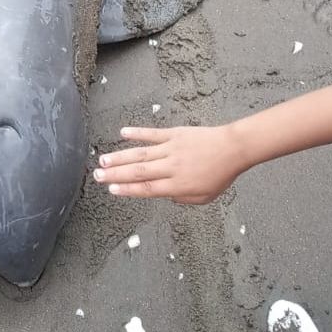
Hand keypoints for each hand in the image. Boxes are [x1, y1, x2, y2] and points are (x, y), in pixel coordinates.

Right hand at [92, 125, 246, 203]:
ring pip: (141, 154)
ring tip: (103, 159)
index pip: (146, 188)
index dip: (127, 189)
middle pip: (138, 172)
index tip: (111, 189)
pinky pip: (153, 134)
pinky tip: (123, 133)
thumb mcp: (204, 197)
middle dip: (115, 174)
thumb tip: (165, 195)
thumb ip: (182, 199)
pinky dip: (137, 133)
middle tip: (97, 175)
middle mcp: (170, 167)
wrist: (233, 149)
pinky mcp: (174, 134)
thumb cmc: (221, 174)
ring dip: (120, 157)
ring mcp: (171, 149)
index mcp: (177, 185)